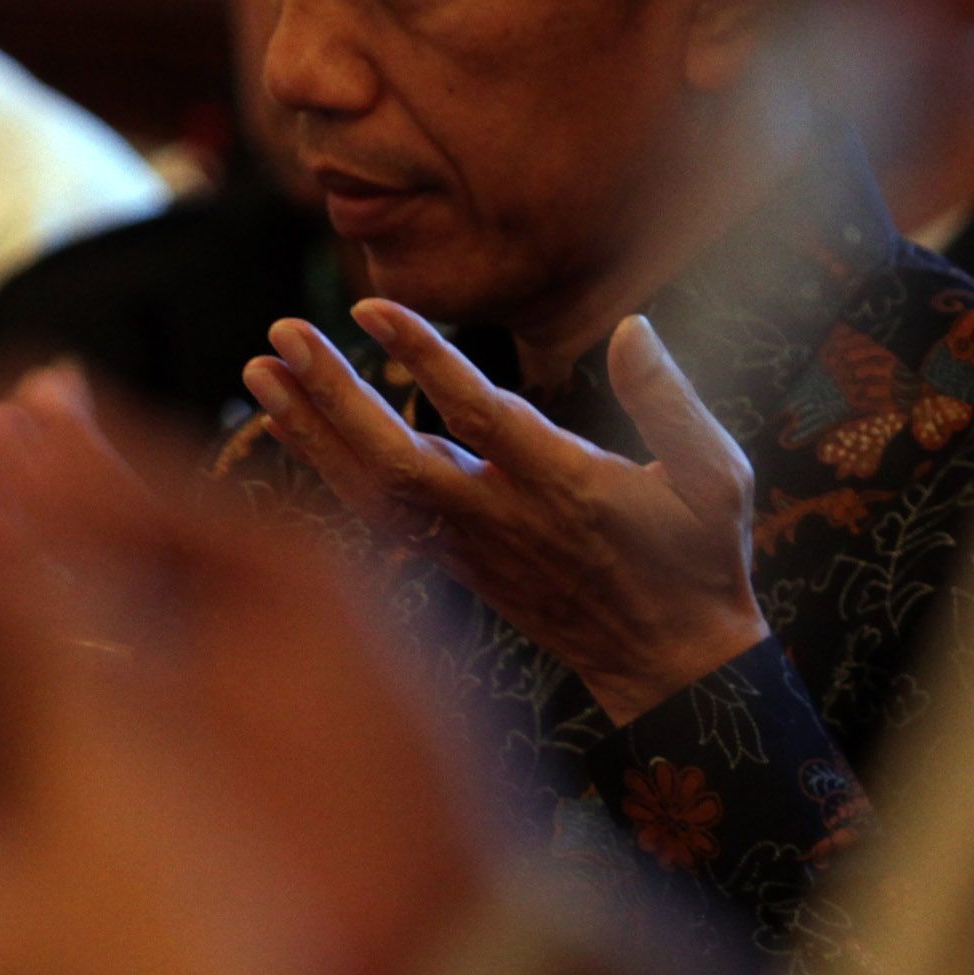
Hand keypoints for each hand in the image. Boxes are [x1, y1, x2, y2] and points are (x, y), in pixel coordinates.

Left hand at [243, 305, 767, 721]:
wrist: (671, 666)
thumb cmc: (698, 562)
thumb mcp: (715, 477)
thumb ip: (670, 400)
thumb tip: (632, 328)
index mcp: (564, 487)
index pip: (477, 413)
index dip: (422, 357)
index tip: (369, 307)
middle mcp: (502, 520)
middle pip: (394, 457)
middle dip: (331, 396)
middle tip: (280, 336)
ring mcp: (470, 548)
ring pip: (371, 491)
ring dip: (310, 432)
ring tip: (258, 374)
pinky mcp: (455, 566)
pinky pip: (378, 517)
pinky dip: (330, 472)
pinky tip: (295, 432)